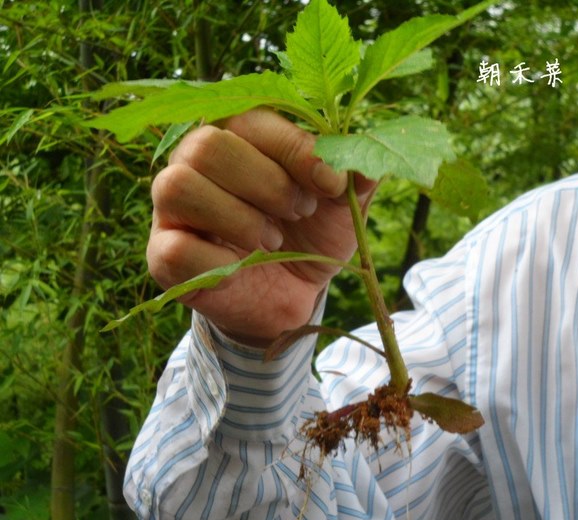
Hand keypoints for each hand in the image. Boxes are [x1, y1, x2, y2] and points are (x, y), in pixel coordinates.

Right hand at [147, 109, 374, 344]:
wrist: (290, 293)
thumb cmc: (310, 234)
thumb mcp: (342, 206)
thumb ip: (355, 177)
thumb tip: (367, 161)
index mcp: (238, 135)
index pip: (252, 119)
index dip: (296, 149)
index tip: (332, 184)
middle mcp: (195, 161)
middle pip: (207, 145)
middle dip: (266, 183)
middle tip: (299, 213)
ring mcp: (171, 207)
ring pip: (179, 186)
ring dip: (239, 218)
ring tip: (273, 240)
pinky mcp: (162, 253)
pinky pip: (175, 247)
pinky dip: (219, 261)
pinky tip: (243, 268)